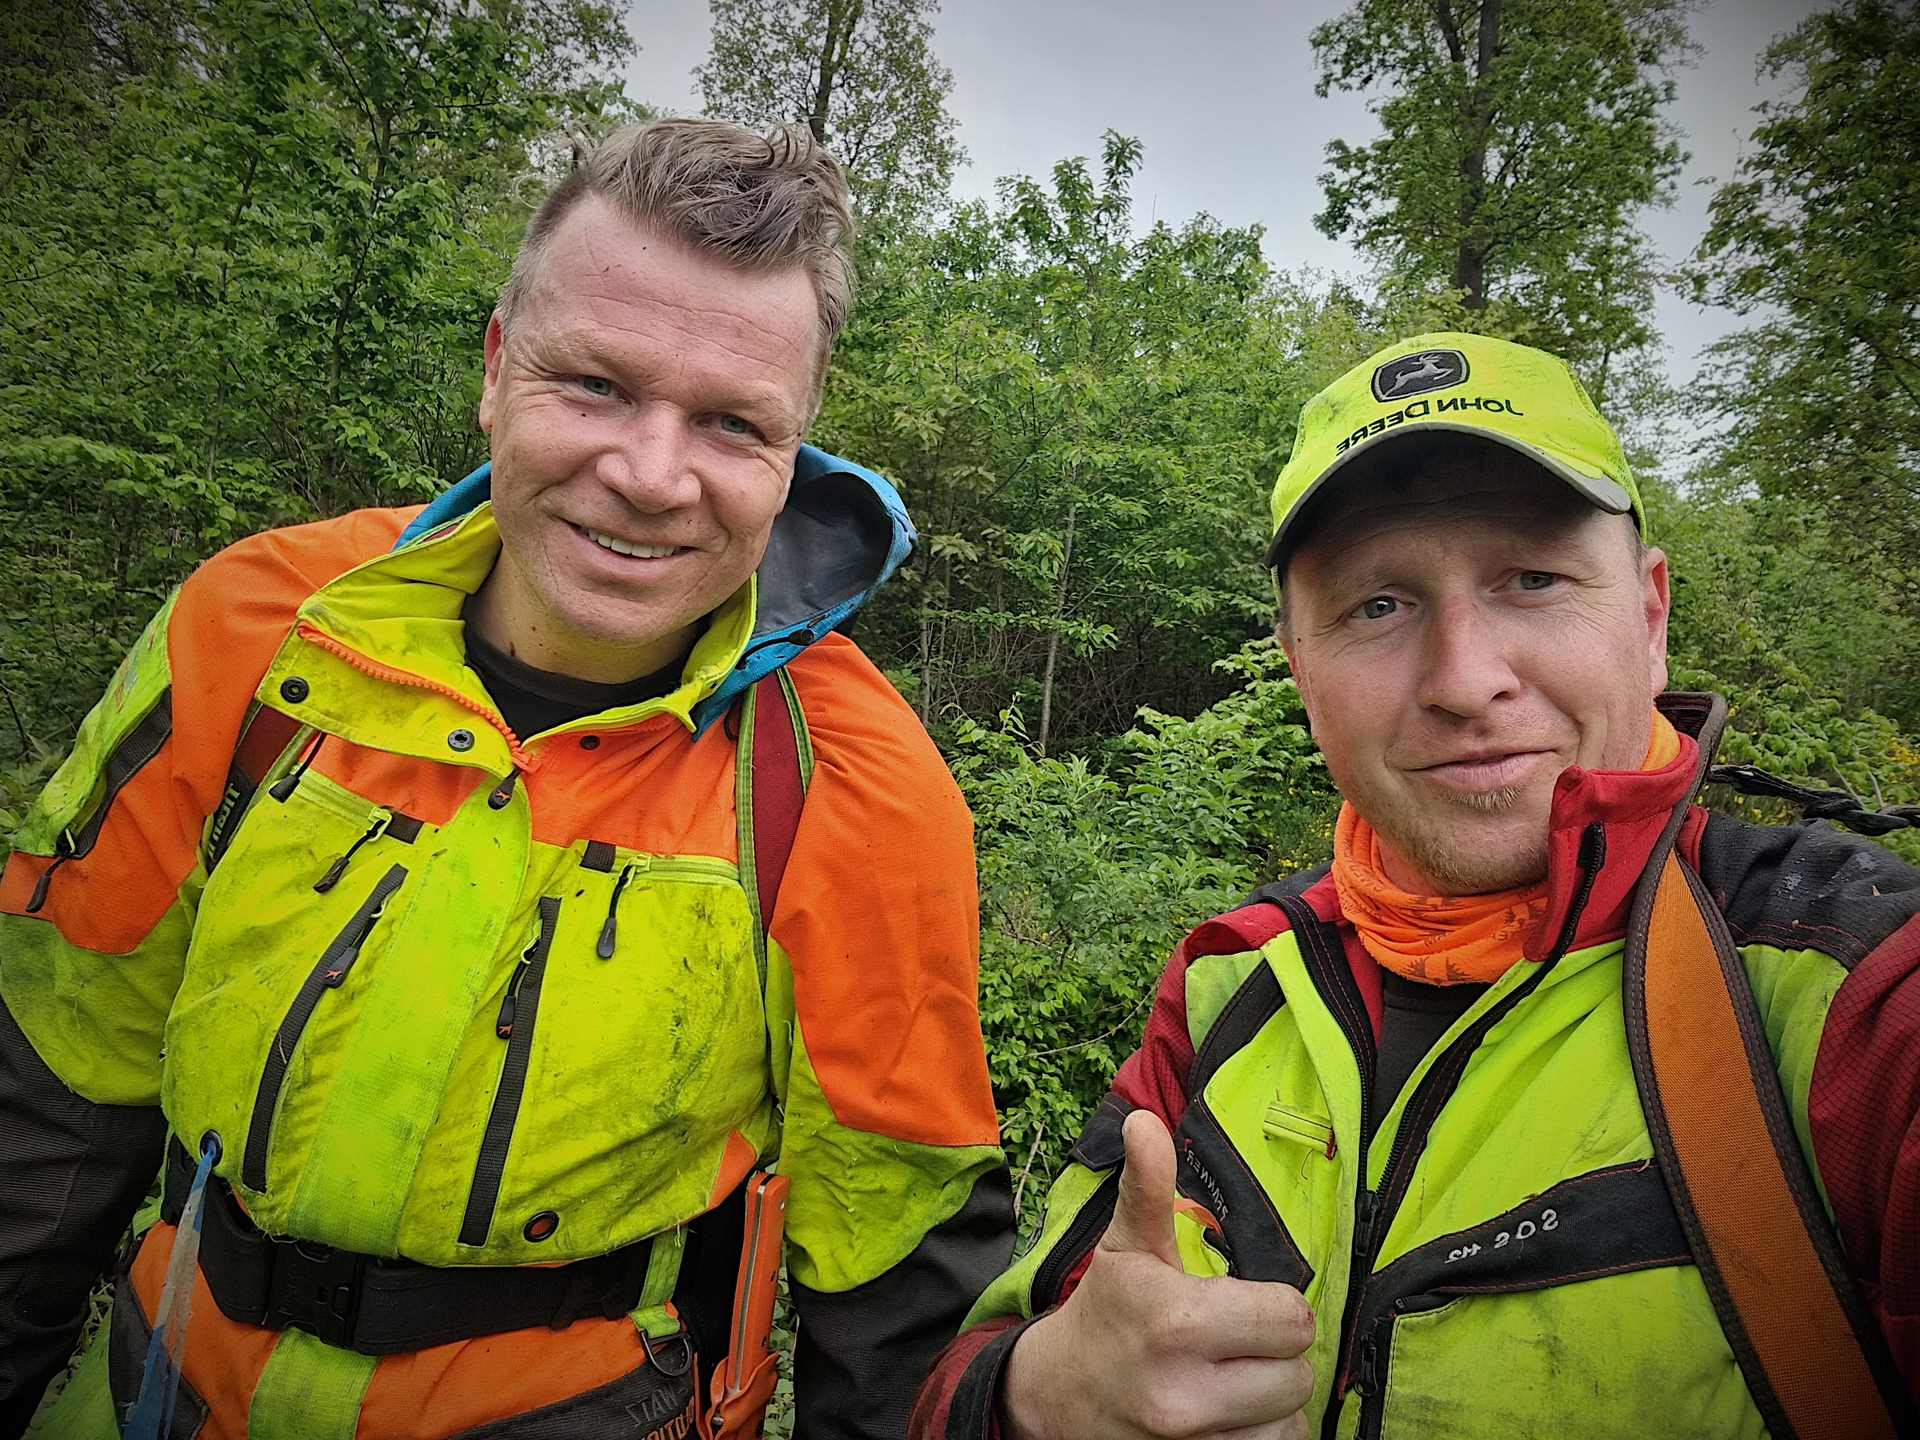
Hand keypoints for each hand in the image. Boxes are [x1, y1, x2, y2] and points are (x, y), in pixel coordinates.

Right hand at [1001, 1110, 1315, 1439]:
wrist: (1056, 1396)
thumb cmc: (1106, 1312)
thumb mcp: (1127, 1246)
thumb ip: (1149, 1185)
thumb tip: (1144, 1120)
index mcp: (1176, 1322)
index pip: (1291, 1318)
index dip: (1275, 1305)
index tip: (1245, 1302)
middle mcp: (1186, 1392)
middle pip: (1298, 1375)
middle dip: (1277, 1354)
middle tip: (1242, 1341)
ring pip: (1289, 1423)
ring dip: (1273, 1401)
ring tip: (1235, 1378)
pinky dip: (1261, 1432)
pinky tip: (1231, 1411)